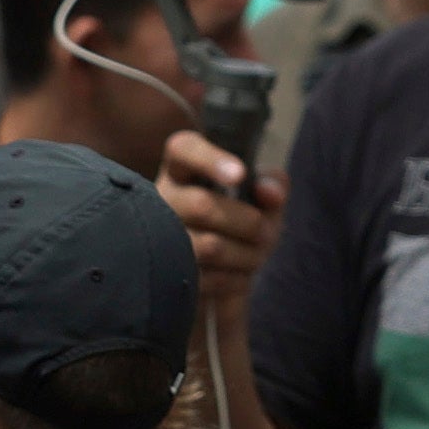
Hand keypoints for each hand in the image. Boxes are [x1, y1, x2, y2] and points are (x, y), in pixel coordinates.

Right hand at [156, 132, 275, 308]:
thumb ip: (272, 185)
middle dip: (248, 223)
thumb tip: (270, 192)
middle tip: (267, 232)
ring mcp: (156, 236)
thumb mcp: (259, 195)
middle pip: (203, 206)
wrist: (217, 262)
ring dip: (247, 255)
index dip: (211, 160)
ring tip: (258, 255)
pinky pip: (206, 279)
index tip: (241, 175)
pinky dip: (234, 280)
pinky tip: (240, 274)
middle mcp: (161, 196)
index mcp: (182, 167)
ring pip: (208, 247)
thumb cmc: (239, 214)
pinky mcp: (163, 274)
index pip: (184, 149)